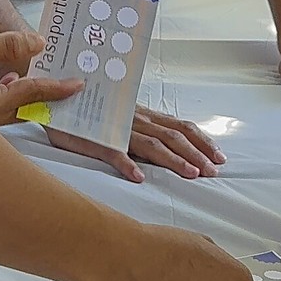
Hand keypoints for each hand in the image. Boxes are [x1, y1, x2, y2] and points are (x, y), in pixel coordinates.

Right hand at [0, 30, 83, 125]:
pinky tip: (5, 78)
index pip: (31, 95)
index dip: (56, 87)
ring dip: (26, 94)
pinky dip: (7, 93)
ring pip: (8, 110)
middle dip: (46, 95)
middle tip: (67, 83)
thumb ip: (4, 46)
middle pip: (24, 109)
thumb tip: (37, 44)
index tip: (77, 84)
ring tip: (43, 77)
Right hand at [47, 105, 225, 182]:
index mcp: (146, 117)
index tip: (220, 157)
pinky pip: (113, 152)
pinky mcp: (96, 139)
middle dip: (197, 154)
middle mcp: (137, 120)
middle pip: (174, 137)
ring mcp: (118, 129)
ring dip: (173, 160)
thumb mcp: (126, 121)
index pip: (181, 127)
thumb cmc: (95, 115)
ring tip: (190, 174)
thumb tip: (171, 149)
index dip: (202, 141)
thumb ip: (146, 133)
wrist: (59, 102)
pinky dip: (126, 164)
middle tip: (214, 171)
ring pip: (151, 144)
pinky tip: (138, 178)